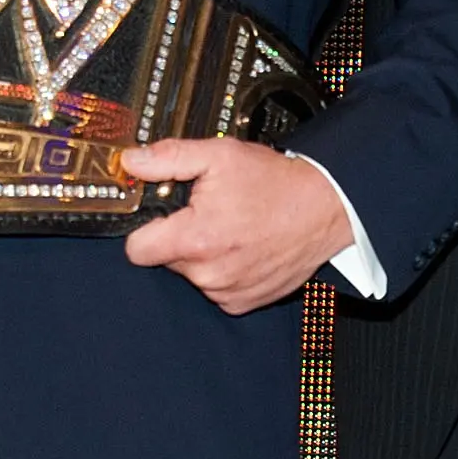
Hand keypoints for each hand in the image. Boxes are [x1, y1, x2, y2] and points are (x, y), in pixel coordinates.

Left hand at [119, 138, 349, 314]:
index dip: (144, 229)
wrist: (325, 209)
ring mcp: (227, 291)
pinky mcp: (243, 302)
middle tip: (209, 213)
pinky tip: (243, 248)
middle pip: (166, 260)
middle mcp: (209, 273)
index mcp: (196, 239)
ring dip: (203, 255)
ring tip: (232, 229)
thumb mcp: (220, 155)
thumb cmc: (278, 185)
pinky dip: (224, 271)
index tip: (160, 218)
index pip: (137, 250)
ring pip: (192, 274)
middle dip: (180, 237)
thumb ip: (169, 159)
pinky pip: (216, 289)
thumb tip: (133, 163)